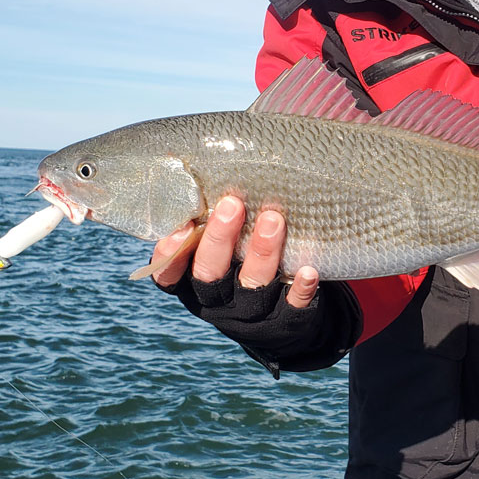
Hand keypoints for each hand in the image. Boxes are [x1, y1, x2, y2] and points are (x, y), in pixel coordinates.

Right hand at [151, 196, 318, 307]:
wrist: (282, 320)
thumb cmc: (242, 263)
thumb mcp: (220, 247)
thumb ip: (209, 217)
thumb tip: (195, 156)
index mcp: (194, 283)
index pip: (170, 274)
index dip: (170, 255)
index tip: (179, 226)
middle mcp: (219, 301)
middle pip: (211, 274)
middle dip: (220, 239)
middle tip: (232, 205)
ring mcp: (252, 313)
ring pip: (253, 285)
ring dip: (262, 252)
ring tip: (273, 219)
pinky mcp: (286, 321)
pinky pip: (293, 308)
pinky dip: (300, 290)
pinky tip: (308, 270)